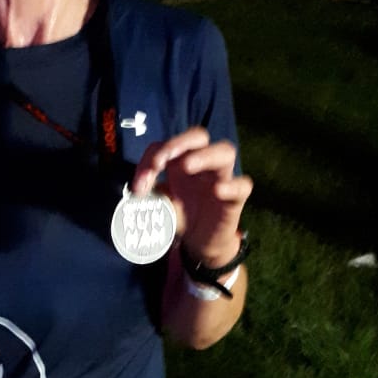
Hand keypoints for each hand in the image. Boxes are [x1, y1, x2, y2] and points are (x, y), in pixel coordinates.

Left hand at [130, 128, 252, 264]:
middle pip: (199, 136)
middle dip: (179, 143)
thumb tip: (135, 190)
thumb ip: (148, 194)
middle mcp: (203, 163)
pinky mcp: (236, 198)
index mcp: (182, 160)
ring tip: (187, 166)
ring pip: (225, 151)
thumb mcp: (159, 203)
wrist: (199, 242)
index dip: (152, 158)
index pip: (168, 145)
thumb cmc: (181, 215)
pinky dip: (232, 185)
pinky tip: (217, 191)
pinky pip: (243, 185)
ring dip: (205, 155)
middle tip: (161, 160)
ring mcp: (222, 177)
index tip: (139, 184)